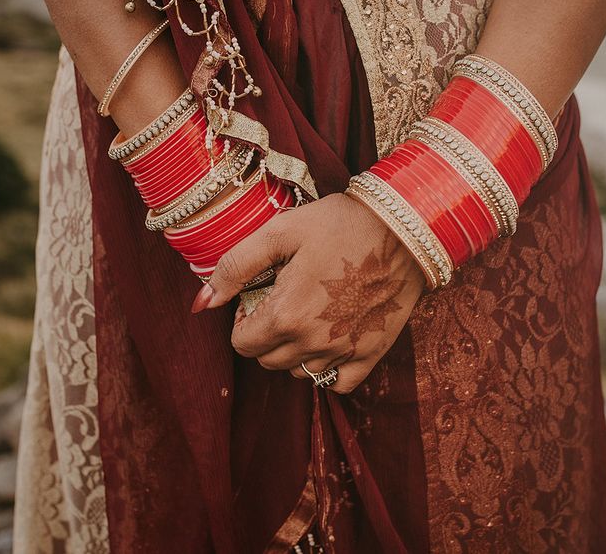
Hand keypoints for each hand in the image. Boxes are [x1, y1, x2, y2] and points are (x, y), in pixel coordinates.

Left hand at [192, 193, 426, 392]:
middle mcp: (312, 343)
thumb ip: (235, 266)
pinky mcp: (371, 354)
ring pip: (298, 371)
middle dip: (264, 334)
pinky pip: (336, 383)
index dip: (244, 318)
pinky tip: (330, 338)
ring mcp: (344, 353)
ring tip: (309, 312)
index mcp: (285, 315)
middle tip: (284, 299)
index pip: (241, 343)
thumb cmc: (339, 224)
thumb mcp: (280, 232)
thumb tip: (202, 303)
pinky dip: (326, 368)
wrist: (403, 227)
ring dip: (293, 350)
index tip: (260, 294)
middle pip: (267, 360)